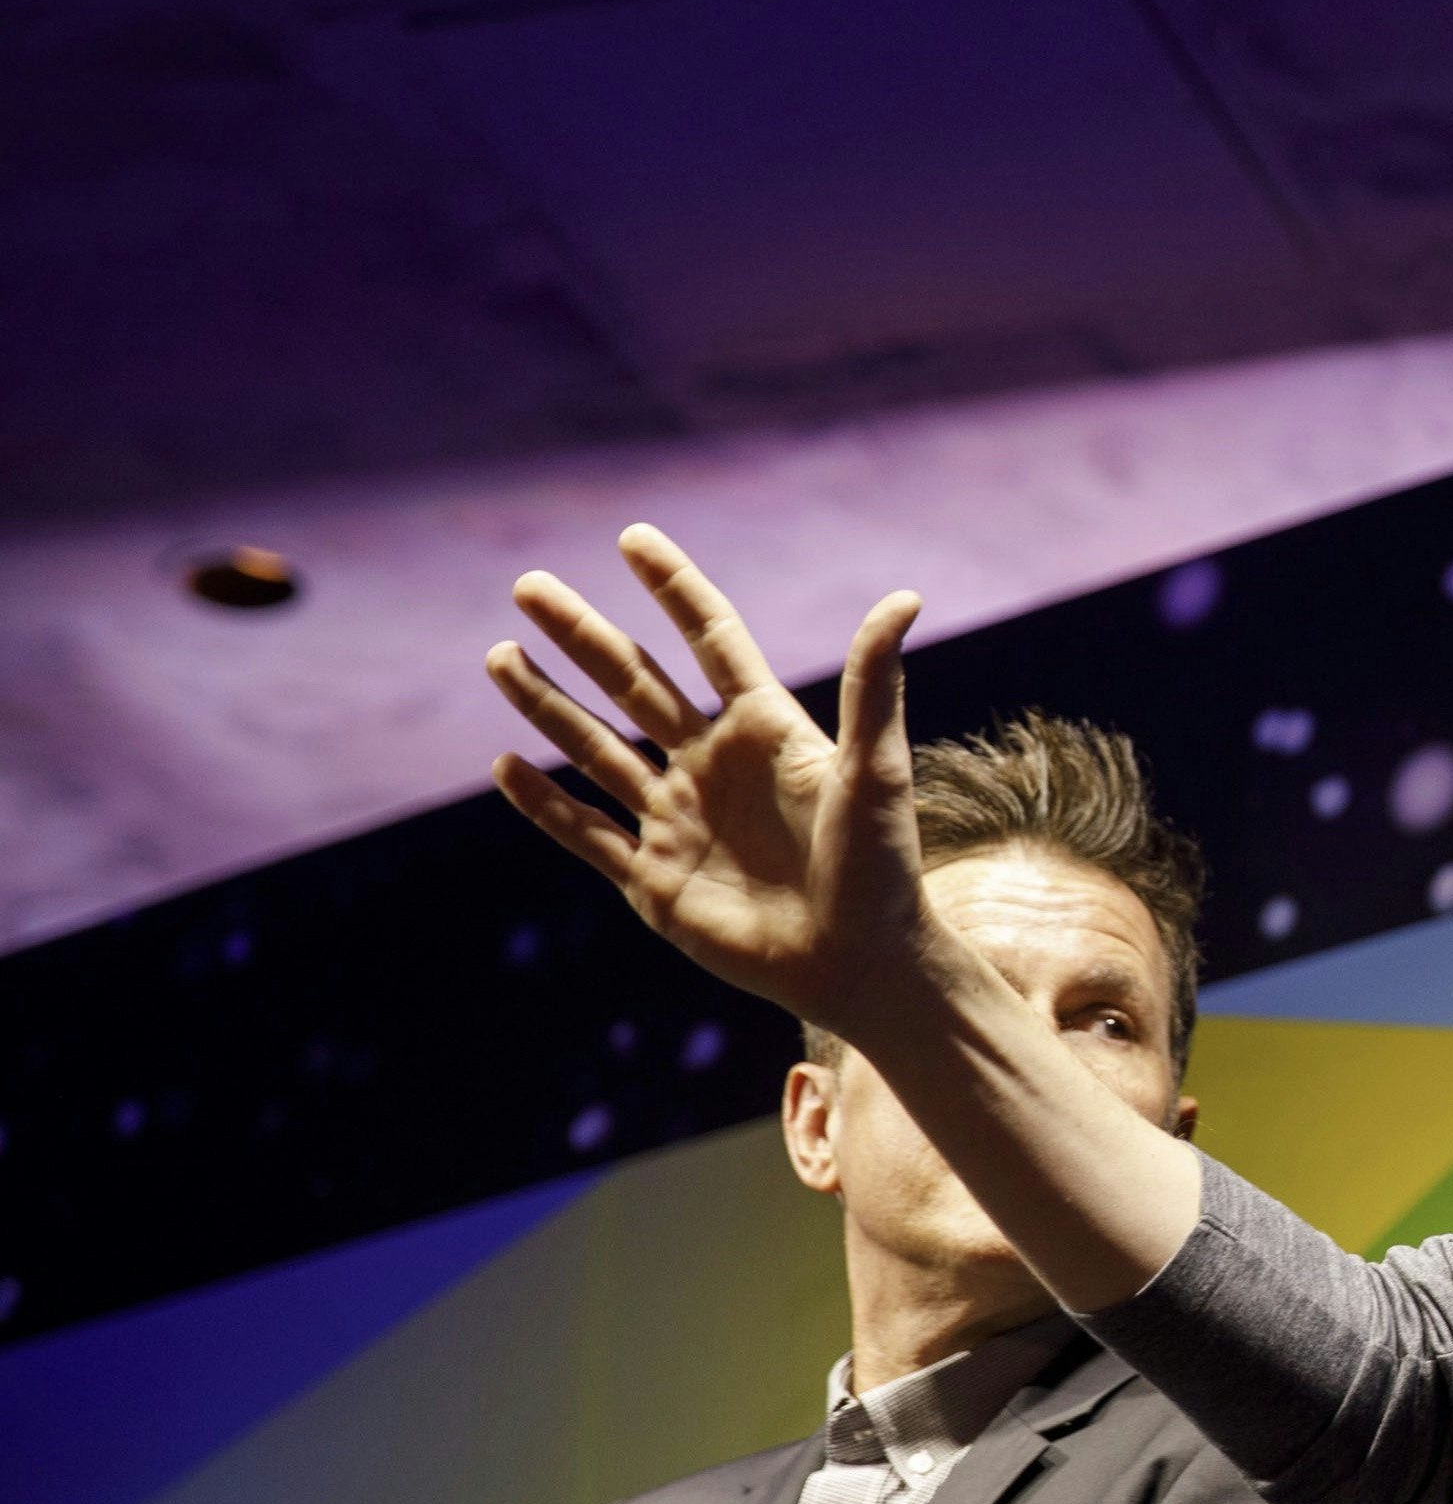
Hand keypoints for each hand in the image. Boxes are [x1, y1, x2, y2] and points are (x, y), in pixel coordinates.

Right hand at [485, 525, 936, 1037]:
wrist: (861, 966)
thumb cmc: (882, 870)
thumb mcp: (877, 771)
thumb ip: (874, 688)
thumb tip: (903, 597)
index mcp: (768, 731)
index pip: (710, 641)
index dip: (673, 589)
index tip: (633, 537)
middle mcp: (715, 766)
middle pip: (635, 684)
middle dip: (582, 636)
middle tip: (528, 586)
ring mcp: (679, 821)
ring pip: (596, 750)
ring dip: (547, 705)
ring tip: (499, 655)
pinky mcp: (654, 879)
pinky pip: (585, 833)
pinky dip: (543, 804)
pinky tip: (505, 765)